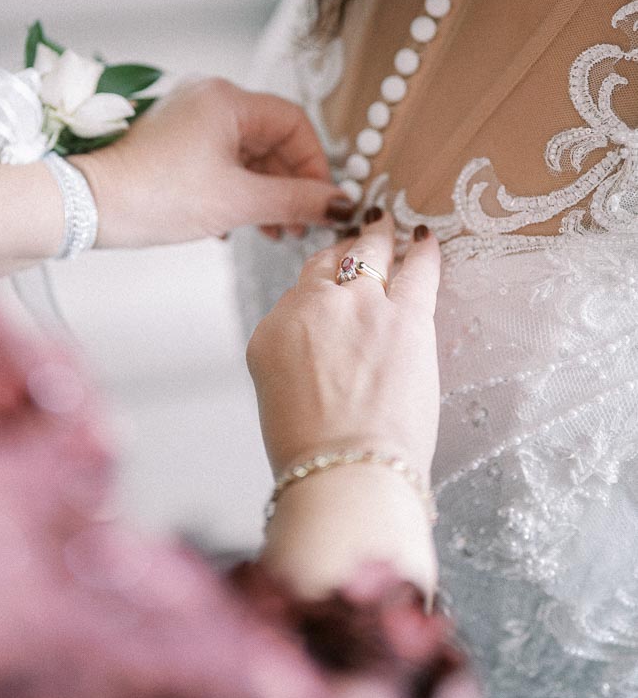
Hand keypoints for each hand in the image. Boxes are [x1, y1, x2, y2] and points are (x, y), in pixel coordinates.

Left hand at [71, 77, 349, 248]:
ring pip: (246, 153)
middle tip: (297, 226)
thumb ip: (294, 201)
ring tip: (270, 232)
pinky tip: (235, 226)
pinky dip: (236, 190)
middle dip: (289, 184)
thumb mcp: (235, 202)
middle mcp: (208, 99)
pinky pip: (220, 160)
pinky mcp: (172, 142)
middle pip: (271, 138)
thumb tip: (340, 204)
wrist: (84, 206)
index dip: (314, 164)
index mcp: (226, 100)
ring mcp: (188, 119)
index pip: (294, 122)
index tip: (321, 203)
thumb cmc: (153, 196)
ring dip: (263, 192)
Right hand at [246, 210, 440, 482]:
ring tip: (387, 224)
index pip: (299, 290)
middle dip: (346, 251)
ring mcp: (360, 305)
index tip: (331, 280)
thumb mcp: (277, 397)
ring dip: (379, 236)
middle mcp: (312, 307)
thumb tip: (323, 350)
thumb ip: (296, 358)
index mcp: (272, 331)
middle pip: (330, 263)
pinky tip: (425, 237)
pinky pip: (418, 269)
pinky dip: (423, 250)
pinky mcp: (405, 316)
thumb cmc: (313, 454)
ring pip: (370, 253)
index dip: (319, 282)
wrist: (346, 473)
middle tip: (359, 241)